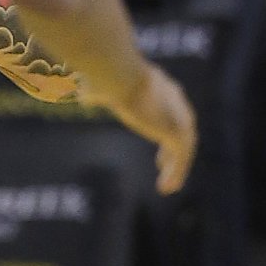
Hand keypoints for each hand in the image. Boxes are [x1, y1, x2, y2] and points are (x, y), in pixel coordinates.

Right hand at [102, 63, 197, 194]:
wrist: (123, 77)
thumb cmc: (110, 77)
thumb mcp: (104, 86)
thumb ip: (97, 93)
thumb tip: (82, 96)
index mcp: (161, 85)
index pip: (170, 108)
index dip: (165, 125)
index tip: (158, 137)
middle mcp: (176, 100)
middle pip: (182, 129)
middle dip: (174, 147)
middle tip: (162, 163)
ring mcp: (179, 118)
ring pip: (183, 148)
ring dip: (176, 167)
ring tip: (167, 185)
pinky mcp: (177, 133)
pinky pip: (180, 160)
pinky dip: (176, 174)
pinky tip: (167, 188)